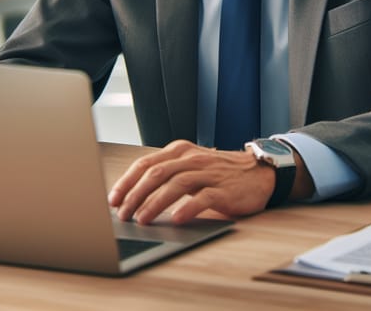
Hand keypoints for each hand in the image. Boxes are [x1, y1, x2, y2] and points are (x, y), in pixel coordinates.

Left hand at [107, 140, 275, 224]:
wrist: (258, 173)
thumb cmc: (220, 173)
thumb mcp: (191, 166)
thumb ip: (168, 175)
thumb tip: (134, 196)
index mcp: (181, 151)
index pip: (146, 163)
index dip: (127, 182)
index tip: (113, 199)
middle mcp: (193, 159)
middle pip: (158, 173)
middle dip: (136, 194)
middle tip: (123, 214)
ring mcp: (209, 173)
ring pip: (177, 184)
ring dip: (156, 202)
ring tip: (142, 219)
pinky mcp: (224, 189)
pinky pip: (204, 197)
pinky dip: (188, 208)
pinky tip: (177, 219)